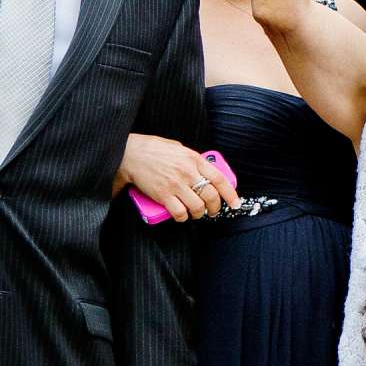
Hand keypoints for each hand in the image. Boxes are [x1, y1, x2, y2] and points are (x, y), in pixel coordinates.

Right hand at [115, 134, 241, 221]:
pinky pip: (179, 212)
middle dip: (215, 208)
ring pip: (197, 207)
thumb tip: (204, 170)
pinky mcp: (163, 195)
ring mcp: (176, 185)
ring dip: (199, 214)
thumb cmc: (153, 149)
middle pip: (211, 196)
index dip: (230, 193)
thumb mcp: (179, 148)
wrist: (130, 154)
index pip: (220, 179)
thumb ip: (192, 160)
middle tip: (214, 211)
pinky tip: (182, 215)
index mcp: (194, 159)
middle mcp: (188, 173)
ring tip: (197, 213)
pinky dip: (183, 217)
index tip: (235, 203)